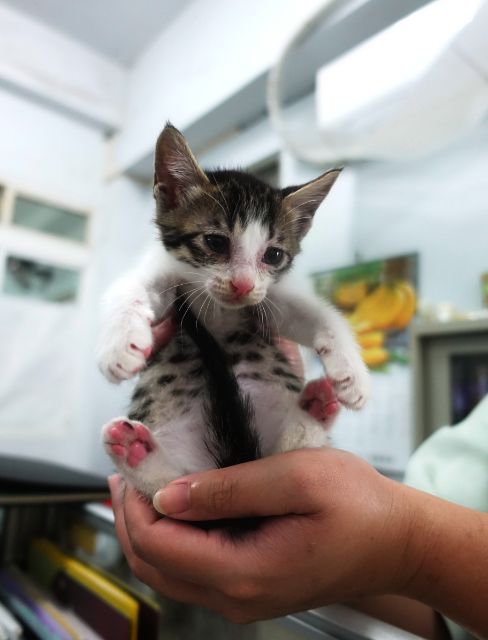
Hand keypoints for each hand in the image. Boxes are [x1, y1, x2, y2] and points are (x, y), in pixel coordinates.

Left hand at [108, 449, 416, 623]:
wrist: (396, 542)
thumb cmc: (358, 505)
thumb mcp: (296, 479)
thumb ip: (230, 488)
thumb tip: (169, 495)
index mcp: (244, 573)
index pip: (160, 546)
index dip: (134, 505)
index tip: (128, 464)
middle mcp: (237, 597)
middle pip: (155, 565)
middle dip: (130, 518)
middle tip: (124, 473)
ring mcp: (243, 597)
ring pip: (169, 571)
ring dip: (147, 528)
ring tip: (141, 485)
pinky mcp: (251, 587)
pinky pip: (193, 569)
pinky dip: (173, 538)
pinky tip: (176, 505)